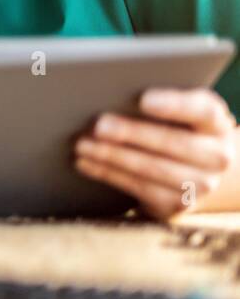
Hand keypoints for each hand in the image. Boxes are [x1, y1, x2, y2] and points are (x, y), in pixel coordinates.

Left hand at [74, 88, 236, 219]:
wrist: (193, 170)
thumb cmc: (175, 128)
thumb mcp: (177, 113)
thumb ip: (155, 103)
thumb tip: (110, 94)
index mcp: (216, 123)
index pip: (203, 110)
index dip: (175, 105)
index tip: (144, 99)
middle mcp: (217, 156)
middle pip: (173, 142)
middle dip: (132, 133)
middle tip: (98, 125)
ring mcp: (200, 185)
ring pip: (152, 169)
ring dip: (112, 156)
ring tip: (82, 144)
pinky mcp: (176, 205)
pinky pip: (138, 188)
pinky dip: (108, 174)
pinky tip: (85, 163)